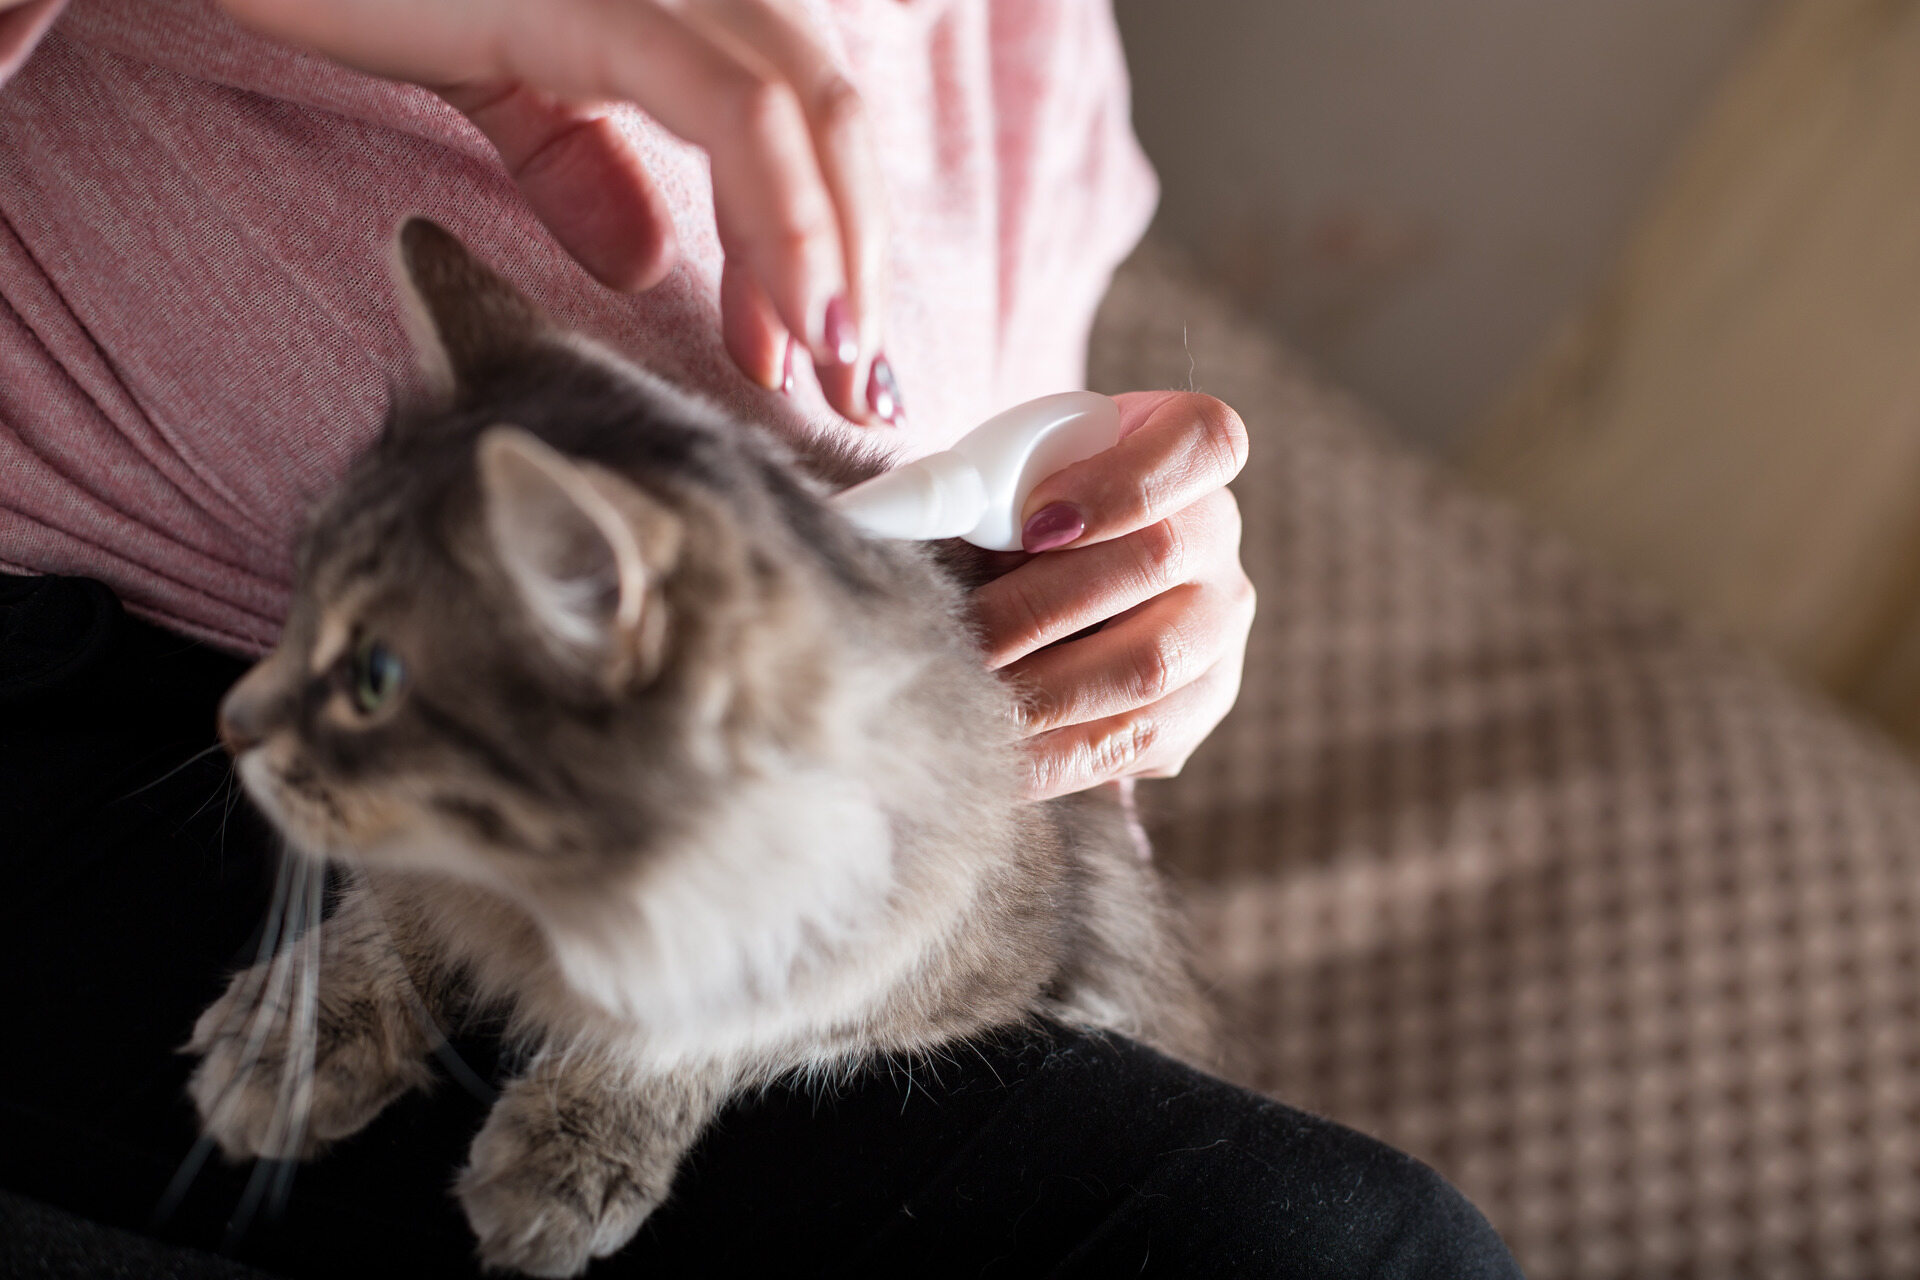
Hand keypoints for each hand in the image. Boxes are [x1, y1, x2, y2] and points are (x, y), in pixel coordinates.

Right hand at [218, 0, 898, 425]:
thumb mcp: (497, 85)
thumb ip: (577, 160)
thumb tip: (641, 262)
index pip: (798, 118)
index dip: (831, 235)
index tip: (824, 353)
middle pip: (831, 119)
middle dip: (860, 263)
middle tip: (860, 392)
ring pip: (809, 115)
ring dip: (838, 258)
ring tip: (841, 374)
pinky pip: (735, 112)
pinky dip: (786, 220)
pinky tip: (795, 321)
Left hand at [971, 391, 1254, 799]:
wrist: (1050, 580)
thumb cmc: (1019, 510)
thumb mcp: (1005, 476)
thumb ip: (979, 487)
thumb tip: (894, 523)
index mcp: (1190, 450)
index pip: (1202, 442)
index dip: (1121, 482)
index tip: (1034, 521)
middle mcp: (1219, 537)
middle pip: (1159, 559)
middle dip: (1041, 605)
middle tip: (960, 636)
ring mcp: (1219, 626)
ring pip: (1149, 665)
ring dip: (1043, 691)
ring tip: (967, 699)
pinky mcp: (1199, 705)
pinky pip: (1137, 743)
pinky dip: (1056, 757)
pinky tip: (992, 756)